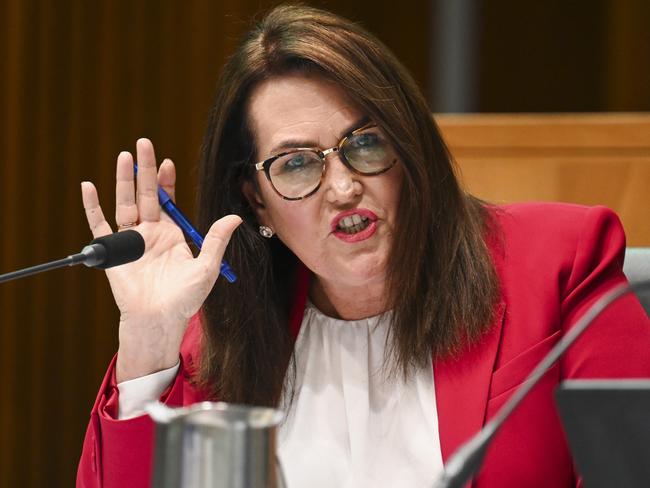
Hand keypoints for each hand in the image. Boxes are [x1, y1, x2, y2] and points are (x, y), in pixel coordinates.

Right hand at [81, 138, 240, 382]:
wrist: (159, 319)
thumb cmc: (185, 298)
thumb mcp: (206, 266)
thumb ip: (216, 240)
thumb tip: (235, 218)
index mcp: (171, 234)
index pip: (167, 200)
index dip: (167, 181)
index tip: (167, 162)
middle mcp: (150, 233)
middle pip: (145, 195)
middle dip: (144, 170)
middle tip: (143, 144)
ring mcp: (130, 241)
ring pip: (124, 203)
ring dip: (123, 180)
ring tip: (123, 156)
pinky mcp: (112, 252)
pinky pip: (100, 225)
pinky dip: (92, 206)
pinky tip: (89, 186)